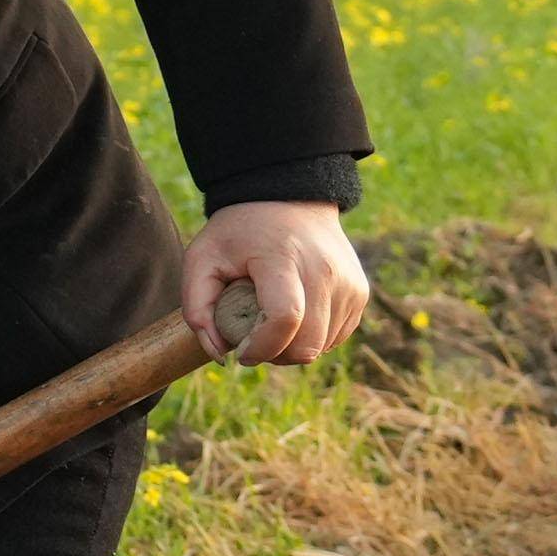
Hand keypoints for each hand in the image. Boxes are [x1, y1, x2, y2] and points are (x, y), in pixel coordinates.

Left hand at [181, 197, 370, 363]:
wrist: (289, 199)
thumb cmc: (239, 233)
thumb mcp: (201, 259)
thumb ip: (197, 310)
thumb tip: (221, 355)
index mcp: (283, 258)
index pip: (284, 318)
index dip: (261, 347)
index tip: (240, 350)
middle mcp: (325, 271)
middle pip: (306, 344)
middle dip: (275, 355)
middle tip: (253, 340)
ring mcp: (349, 283)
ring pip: (322, 347)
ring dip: (293, 349)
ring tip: (270, 322)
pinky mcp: (359, 293)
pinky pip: (336, 338)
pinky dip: (312, 338)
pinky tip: (294, 317)